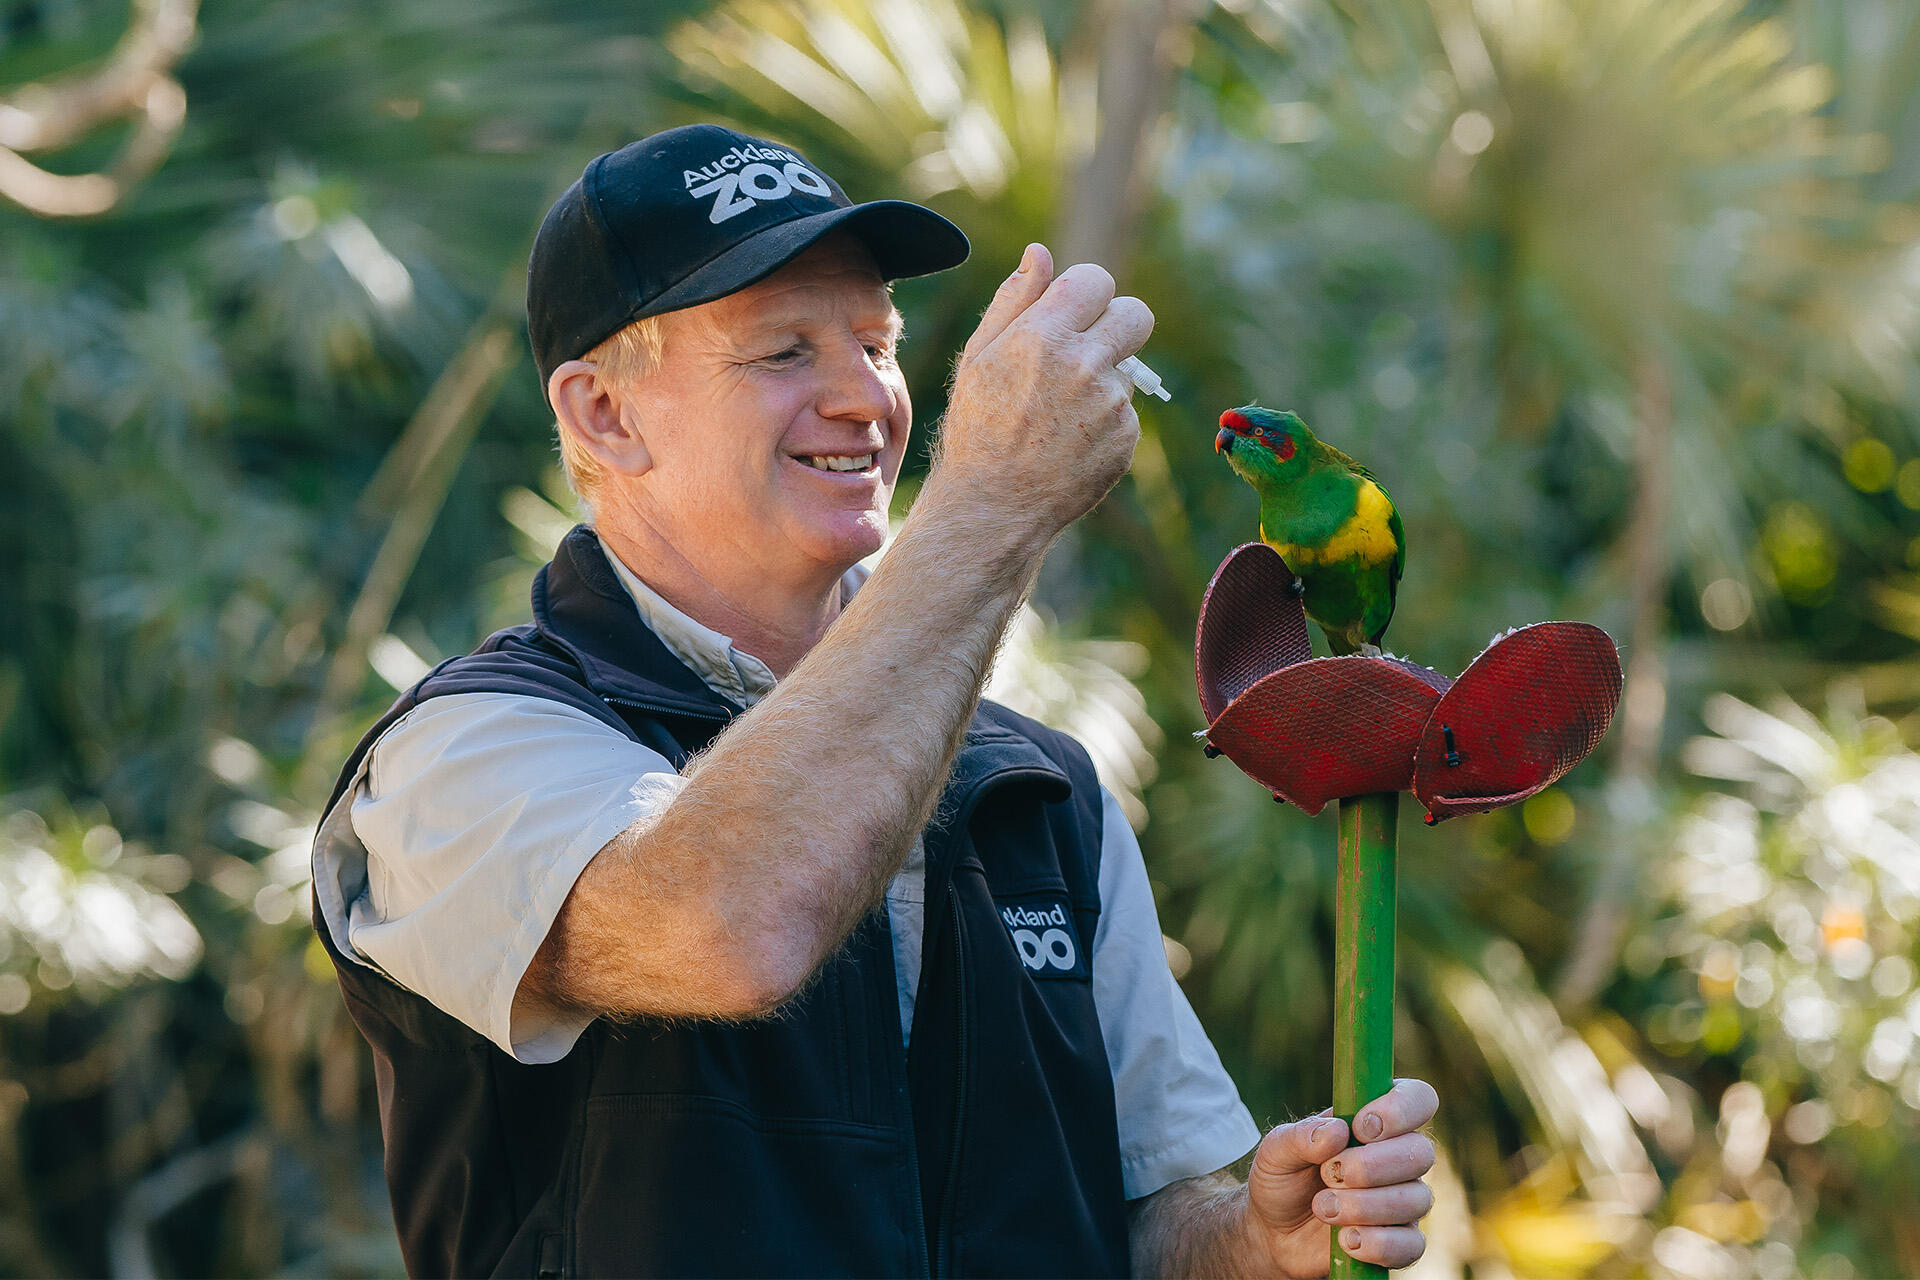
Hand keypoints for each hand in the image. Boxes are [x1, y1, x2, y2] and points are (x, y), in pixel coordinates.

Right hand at [930, 242, 1153, 543]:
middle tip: (1088, 349)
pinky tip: (1069, 442)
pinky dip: (1104, 422)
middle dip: (1117, 323)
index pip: (1097, 280)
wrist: (993, 505)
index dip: (1085, 294)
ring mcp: (1111, 405)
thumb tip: (1040, 252)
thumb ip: (1014, 300)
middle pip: (1137, 314)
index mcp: (1044, 335)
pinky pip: (1125, 412)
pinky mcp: (1126, 438)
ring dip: (1102, 380)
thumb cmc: (978, 426)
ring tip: (1058, 415)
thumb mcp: (979, 357)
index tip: (1072, 313)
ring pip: (1126, 368)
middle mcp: (1084, 365)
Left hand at [1243, 1079, 1437, 1275]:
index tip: (1360, 1128)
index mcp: (1377, 1120)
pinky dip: (1376, 1243)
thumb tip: (1338, 1131)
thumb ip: (1301, 1136)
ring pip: (1416, 1199)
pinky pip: (1411, 1245)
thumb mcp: (1276, 1151)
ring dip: (1365, 1205)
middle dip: (1371, 1166)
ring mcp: (1405, 1200)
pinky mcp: (1401, 1242)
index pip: (1418, 1098)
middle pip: (1422, 1152)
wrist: (1274, 1233)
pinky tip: (1345, 1239)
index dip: (1399, 1110)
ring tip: (1323, 1208)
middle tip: (1329, 1173)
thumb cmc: (1283, 1179)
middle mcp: (1400, 1157)